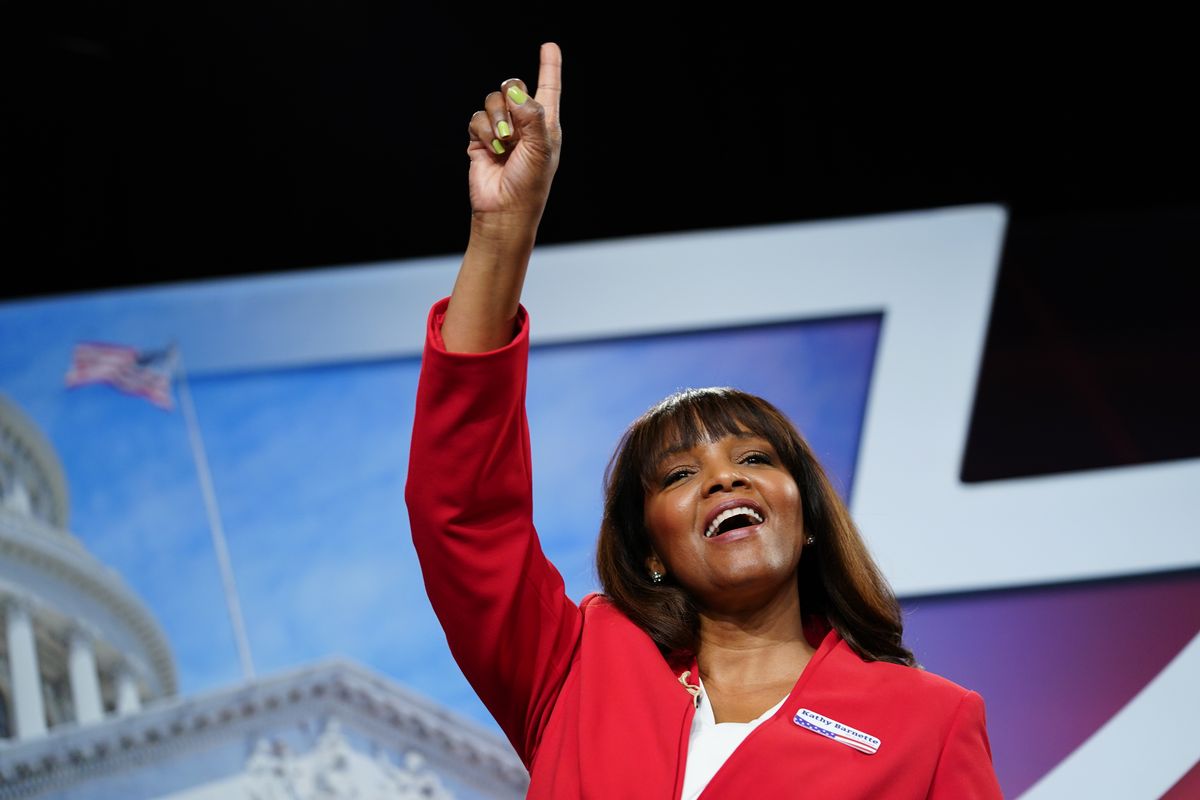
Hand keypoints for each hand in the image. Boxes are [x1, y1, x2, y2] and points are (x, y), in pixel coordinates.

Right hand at [466, 42, 561, 233]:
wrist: (503, 211)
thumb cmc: (529, 185)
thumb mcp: (540, 149)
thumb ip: (532, 116)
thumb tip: (516, 91)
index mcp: (546, 124)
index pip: (549, 87)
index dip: (549, 65)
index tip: (549, 46)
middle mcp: (524, 124)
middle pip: (513, 86)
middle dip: (510, 98)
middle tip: (513, 126)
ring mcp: (501, 130)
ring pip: (492, 101)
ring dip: (496, 120)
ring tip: (503, 144)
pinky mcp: (480, 139)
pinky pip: (476, 118)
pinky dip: (482, 132)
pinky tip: (490, 150)